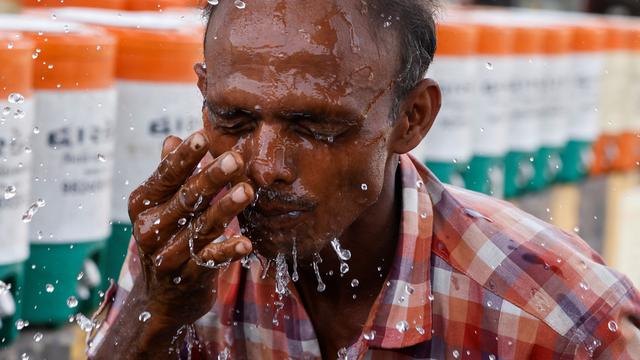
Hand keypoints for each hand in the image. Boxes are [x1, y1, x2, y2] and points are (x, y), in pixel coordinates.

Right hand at [127, 131, 253, 325]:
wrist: (161, 299)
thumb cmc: (167, 239)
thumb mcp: (161, 207)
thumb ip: (169, 175)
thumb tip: (172, 139)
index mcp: (143, 205)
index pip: (165, 176)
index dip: (184, 158)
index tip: (202, 136)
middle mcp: (149, 229)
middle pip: (186, 199)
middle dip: (211, 177)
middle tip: (235, 158)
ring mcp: (166, 255)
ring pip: (200, 227)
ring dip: (226, 208)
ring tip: (247, 191)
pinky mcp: (187, 277)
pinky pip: (210, 260)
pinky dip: (228, 251)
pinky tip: (246, 243)